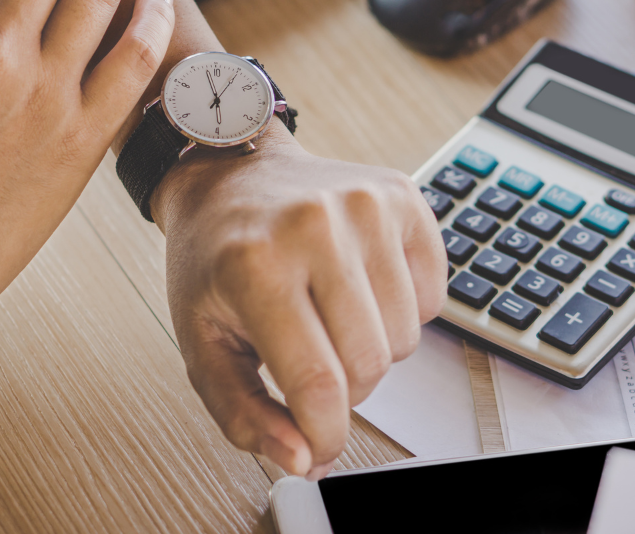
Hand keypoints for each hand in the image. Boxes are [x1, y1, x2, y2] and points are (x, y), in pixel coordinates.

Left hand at [153, 124, 447, 478]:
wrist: (232, 176)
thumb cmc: (214, 259)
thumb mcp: (201, 343)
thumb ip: (243, 414)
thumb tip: (304, 459)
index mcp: (254, 264)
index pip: (318, 384)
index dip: (325, 436)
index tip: (318, 448)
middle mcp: (315, 225)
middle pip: (370, 365)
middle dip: (344, 390)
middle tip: (310, 361)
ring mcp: (365, 204)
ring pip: (406, 339)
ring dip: (372, 349)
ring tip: (330, 317)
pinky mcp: (402, 196)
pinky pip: (433, 298)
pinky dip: (402, 311)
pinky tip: (360, 287)